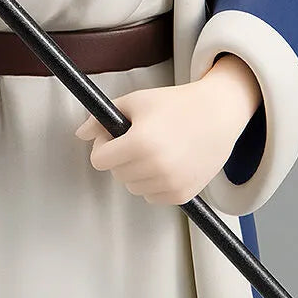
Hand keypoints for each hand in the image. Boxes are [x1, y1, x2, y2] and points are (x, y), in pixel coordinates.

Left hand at [74, 57, 260, 205]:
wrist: (218, 114)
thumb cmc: (176, 104)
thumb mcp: (135, 101)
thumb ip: (102, 117)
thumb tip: (80, 134)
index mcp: (140, 142)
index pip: (100, 160)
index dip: (103, 145)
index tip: (113, 135)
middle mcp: (155, 167)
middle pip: (116, 173)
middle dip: (120, 156)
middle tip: (137, 138)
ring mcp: (170, 184)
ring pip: (132, 187)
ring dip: (136, 171)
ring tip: (154, 148)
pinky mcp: (183, 195)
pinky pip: (152, 196)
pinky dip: (153, 183)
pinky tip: (166, 162)